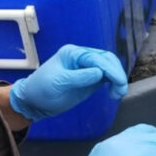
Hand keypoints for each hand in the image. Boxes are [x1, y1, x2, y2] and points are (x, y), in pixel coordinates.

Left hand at [9, 44, 127, 121]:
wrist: (34, 101)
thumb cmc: (41, 89)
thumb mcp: (58, 83)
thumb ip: (79, 77)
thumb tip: (100, 73)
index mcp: (73, 53)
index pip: (97, 58)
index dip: (110, 69)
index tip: (119, 83)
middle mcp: (82, 57)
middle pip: (107, 59)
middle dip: (117, 73)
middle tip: (120, 90)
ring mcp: (87, 67)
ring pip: (110, 67)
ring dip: (117, 78)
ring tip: (118, 94)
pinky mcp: (90, 79)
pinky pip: (107, 77)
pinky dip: (114, 83)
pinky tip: (115, 92)